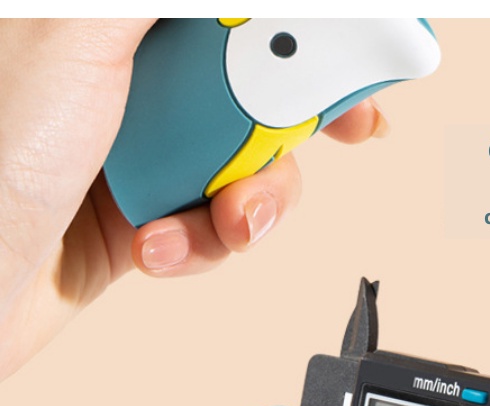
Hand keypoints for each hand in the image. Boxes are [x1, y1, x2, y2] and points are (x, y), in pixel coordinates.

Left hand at [0, 20, 388, 380]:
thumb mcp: (76, 40)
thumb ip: (163, 6)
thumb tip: (234, 2)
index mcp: (108, 22)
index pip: (231, 15)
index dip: (306, 30)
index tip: (363, 43)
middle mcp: (130, 76)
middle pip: (258, 75)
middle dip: (303, 112)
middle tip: (344, 126)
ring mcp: (141, 148)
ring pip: (248, 158)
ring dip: (255, 200)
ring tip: (226, 218)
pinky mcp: (147, 211)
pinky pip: (215, 221)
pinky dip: (205, 243)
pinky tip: (162, 247)